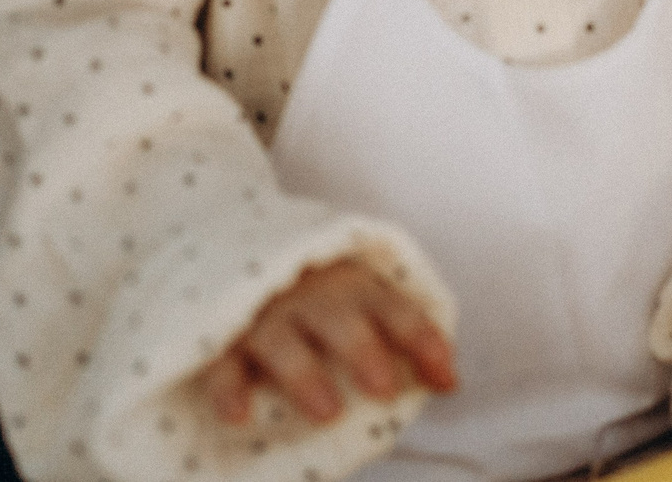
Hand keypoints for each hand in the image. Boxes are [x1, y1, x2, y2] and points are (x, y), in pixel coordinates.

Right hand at [201, 258, 456, 426]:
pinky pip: (221, 363)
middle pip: (339, 318)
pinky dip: (228, 388)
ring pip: (282, 341)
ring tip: (330, 412)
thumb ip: (407, 341)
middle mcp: (312, 297)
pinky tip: (239, 416)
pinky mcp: (222, 339)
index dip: (422, 341)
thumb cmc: (323, 299)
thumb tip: (450, 384)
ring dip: (305, 374)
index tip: (444, 379)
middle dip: (363, 351)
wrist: (241, 254)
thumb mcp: (367, 306)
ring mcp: (264, 315)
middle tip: (384, 390)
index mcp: (357, 288)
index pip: (397, 310)